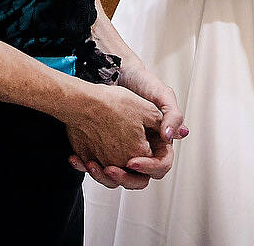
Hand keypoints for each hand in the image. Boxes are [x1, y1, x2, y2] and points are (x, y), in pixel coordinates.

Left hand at [70, 61, 187, 188]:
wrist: (114, 74)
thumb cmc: (140, 83)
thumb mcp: (161, 95)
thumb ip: (173, 116)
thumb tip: (176, 136)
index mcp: (159, 141)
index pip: (160, 164)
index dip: (149, 167)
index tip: (132, 161)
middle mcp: (141, 150)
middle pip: (138, 178)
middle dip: (124, 178)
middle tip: (109, 169)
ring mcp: (122, 152)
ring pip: (116, 178)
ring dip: (102, 176)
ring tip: (91, 164)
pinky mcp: (103, 151)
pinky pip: (96, 168)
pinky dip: (85, 166)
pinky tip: (76, 158)